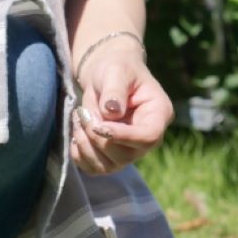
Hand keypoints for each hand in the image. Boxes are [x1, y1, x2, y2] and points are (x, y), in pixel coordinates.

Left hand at [70, 38, 171, 175]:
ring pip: (107, 166)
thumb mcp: (116, 71)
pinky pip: (93, 168)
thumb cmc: (116, 69)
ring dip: (86, 144)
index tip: (99, 125)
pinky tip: (78, 130)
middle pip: (126, 155)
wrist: (105, 76)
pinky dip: (79, 153)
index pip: (148, 136)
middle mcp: (148, 138)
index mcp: (159, 114)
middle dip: (97, 136)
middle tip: (83, 112)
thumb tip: (111, 112)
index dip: (123, 136)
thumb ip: (115, 90)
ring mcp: (130, 151)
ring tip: (80, 117)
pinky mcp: (111, 158)